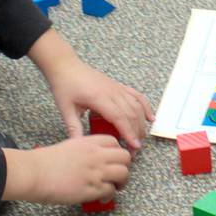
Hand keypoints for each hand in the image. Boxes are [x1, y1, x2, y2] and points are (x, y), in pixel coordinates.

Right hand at [1, 136, 130, 204]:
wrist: (35, 173)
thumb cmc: (45, 161)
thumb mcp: (69, 147)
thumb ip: (84, 151)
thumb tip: (92, 161)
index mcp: (89, 142)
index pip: (115, 142)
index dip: (117, 152)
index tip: (114, 160)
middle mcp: (96, 155)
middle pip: (125, 157)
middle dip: (124, 167)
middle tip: (117, 175)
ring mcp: (96, 172)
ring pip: (124, 174)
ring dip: (121, 182)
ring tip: (113, 188)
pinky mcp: (92, 189)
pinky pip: (111, 191)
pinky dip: (109, 196)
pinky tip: (101, 198)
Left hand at [28, 30, 155, 146]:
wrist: (66, 67)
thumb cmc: (65, 86)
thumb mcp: (66, 109)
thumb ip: (74, 128)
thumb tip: (78, 145)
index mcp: (99, 98)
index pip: (119, 117)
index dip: (129, 132)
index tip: (134, 146)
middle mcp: (112, 92)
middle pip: (131, 113)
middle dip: (137, 132)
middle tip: (136, 148)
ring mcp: (117, 88)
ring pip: (136, 105)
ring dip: (141, 122)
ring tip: (141, 137)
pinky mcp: (118, 86)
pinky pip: (136, 96)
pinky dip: (145, 106)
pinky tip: (150, 117)